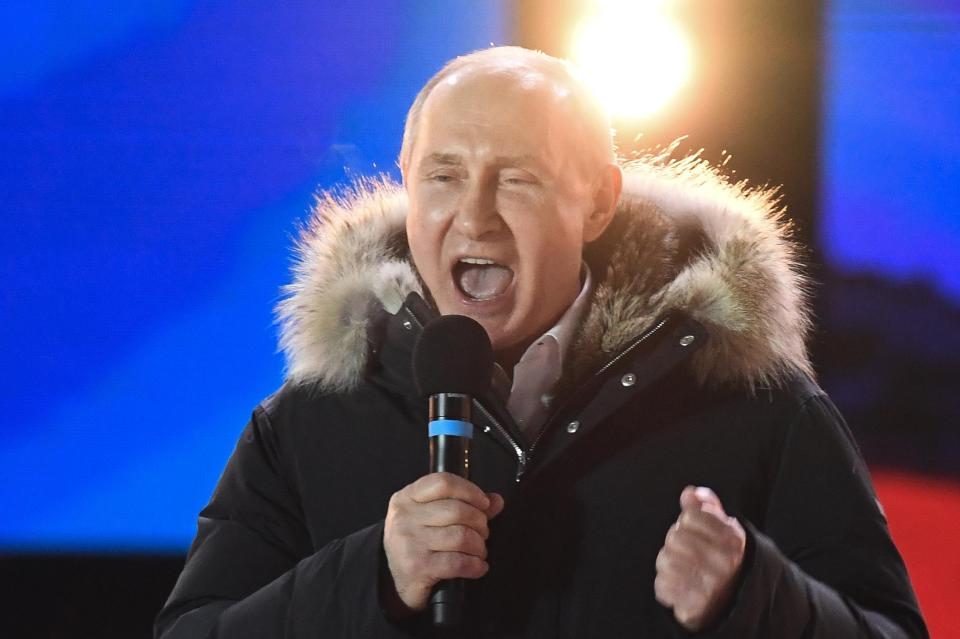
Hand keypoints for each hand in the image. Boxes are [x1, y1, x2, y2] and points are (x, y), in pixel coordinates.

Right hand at [384, 472, 504, 610]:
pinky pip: (458, 562)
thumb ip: (464, 505)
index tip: (483, 504)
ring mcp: (409, 542)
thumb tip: (496, 500)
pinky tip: (477, 567)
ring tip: (478, 551)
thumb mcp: (432, 518)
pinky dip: (475, 566)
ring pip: (461, 536)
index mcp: (406, 498)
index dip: (470, 491)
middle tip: (482, 533)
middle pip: (457, 510)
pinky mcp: (417, 567)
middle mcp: (404, 517)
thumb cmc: (417, 544)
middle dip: (480, 523)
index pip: (443, 482)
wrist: (395, 582)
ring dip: (479, 546)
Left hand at [654, 486, 746, 631]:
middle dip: (675, 542)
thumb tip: (689, 493)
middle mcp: (723, 563)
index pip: (690, 516)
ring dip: (667, 562)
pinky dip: (665, 584)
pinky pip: (662, 585)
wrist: (732, 601)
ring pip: (665, 560)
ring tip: (681, 567)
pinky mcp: (693, 606)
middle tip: (686, 551)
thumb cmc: (721, 556)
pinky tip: (678, 584)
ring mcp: (709, 586)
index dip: (687, 521)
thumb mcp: (722, 527)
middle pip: (674, 538)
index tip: (695, 531)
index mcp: (732, 540)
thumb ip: (706, 506)